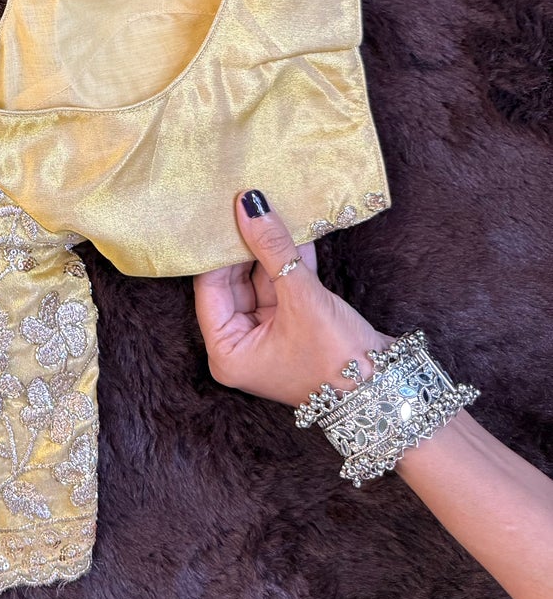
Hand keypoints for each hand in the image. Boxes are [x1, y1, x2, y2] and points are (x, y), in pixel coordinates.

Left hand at [193, 190, 389, 406]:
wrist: (389, 392)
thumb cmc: (337, 359)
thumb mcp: (301, 298)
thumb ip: (273, 249)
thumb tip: (249, 205)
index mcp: (227, 352)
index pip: (210, 290)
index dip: (219, 251)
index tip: (225, 214)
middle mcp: (243, 346)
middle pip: (236, 284)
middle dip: (248, 246)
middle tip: (249, 205)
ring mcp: (270, 337)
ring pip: (264, 282)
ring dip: (273, 250)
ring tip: (273, 209)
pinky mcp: (296, 328)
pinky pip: (286, 288)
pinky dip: (292, 263)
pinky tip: (298, 231)